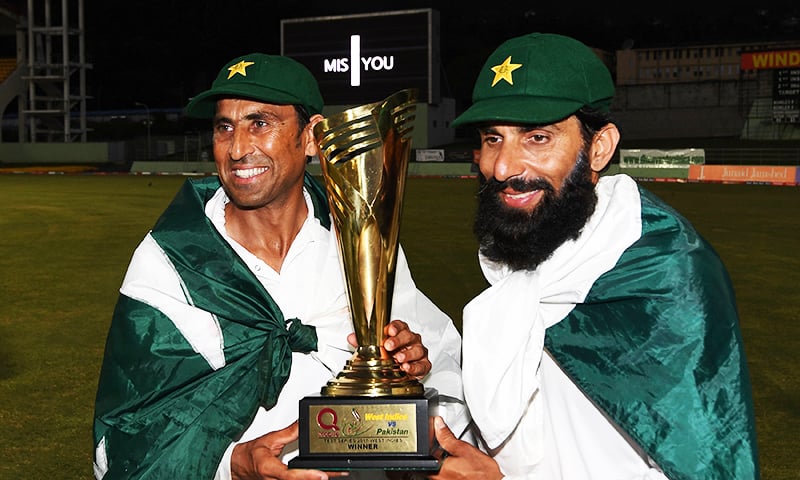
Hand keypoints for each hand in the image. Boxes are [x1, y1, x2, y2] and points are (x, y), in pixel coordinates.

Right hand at [230, 422, 347, 478]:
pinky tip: (323, 475)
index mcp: (269, 468)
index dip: (307, 476)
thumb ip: (288, 433)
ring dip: (317, 479)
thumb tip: (302, 424)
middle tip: (340, 471)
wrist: (237, 466)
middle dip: (321, 476)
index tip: (322, 475)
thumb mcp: (269, 439)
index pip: (290, 475)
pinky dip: (310, 478)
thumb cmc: (249, 455)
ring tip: (338, 472)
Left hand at [346, 319, 430, 377]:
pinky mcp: (423, 365)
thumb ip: (363, 343)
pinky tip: (407, 368)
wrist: (401, 371)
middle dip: (398, 340)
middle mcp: (411, 340)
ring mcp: (418, 352)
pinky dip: (415, 367)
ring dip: (408, 354)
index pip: (399, 325)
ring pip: (417, 350)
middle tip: (388, 345)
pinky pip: (422, 365)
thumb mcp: (375, 348)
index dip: (394, 327)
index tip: (388, 330)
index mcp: (400, 332)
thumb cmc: (390, 355)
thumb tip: (352, 337)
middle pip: (408, 336)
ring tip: (399, 359)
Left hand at [428, 416, 502, 479]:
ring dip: (444, 460)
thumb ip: (447, 436)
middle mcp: (438, 478)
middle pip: (431, 460)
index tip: (438, 434)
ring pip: (437, 467)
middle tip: (452, 448)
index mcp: (438, 468)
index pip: (427, 450)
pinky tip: (459, 466)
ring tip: (457, 457)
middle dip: (438, 451)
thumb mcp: (463, 448)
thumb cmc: (483, 472)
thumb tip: (437, 424)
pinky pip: (443, 475)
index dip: (432, 439)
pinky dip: (448, 468)